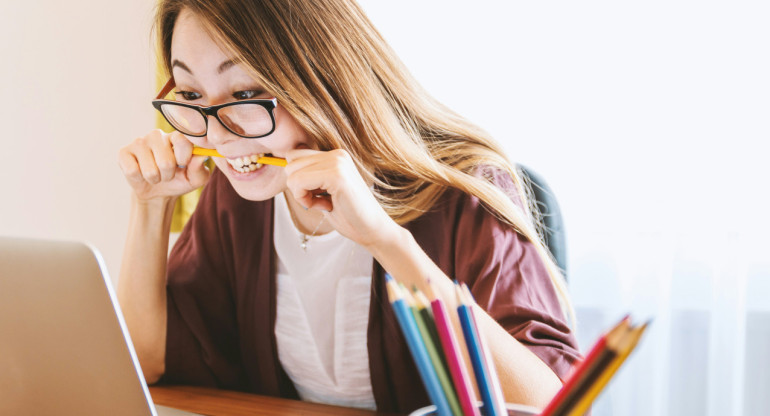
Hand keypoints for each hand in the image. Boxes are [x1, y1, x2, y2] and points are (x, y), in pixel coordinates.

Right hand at [118, 129, 210, 201]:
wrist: (157, 192)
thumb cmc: (179, 180)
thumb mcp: (195, 179)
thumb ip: (200, 168)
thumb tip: (201, 156)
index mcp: (176, 137)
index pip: (182, 140)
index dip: (184, 158)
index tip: (183, 165)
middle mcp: (157, 135)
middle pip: (166, 161)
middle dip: (168, 175)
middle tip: (167, 174)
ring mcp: (139, 142)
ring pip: (150, 170)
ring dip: (155, 179)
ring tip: (155, 175)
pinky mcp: (123, 152)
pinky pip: (133, 171)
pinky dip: (139, 179)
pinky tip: (140, 173)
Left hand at [284, 148, 399, 248]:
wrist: (372, 230)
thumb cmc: (348, 215)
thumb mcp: (323, 190)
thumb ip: (308, 176)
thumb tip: (283, 165)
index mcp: (335, 155)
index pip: (294, 156)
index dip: (298, 180)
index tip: (317, 195)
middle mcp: (336, 154)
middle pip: (290, 162)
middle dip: (298, 187)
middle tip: (320, 201)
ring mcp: (337, 162)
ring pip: (292, 173)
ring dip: (302, 194)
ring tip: (324, 203)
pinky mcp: (336, 175)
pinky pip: (299, 182)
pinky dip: (305, 199)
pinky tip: (325, 206)